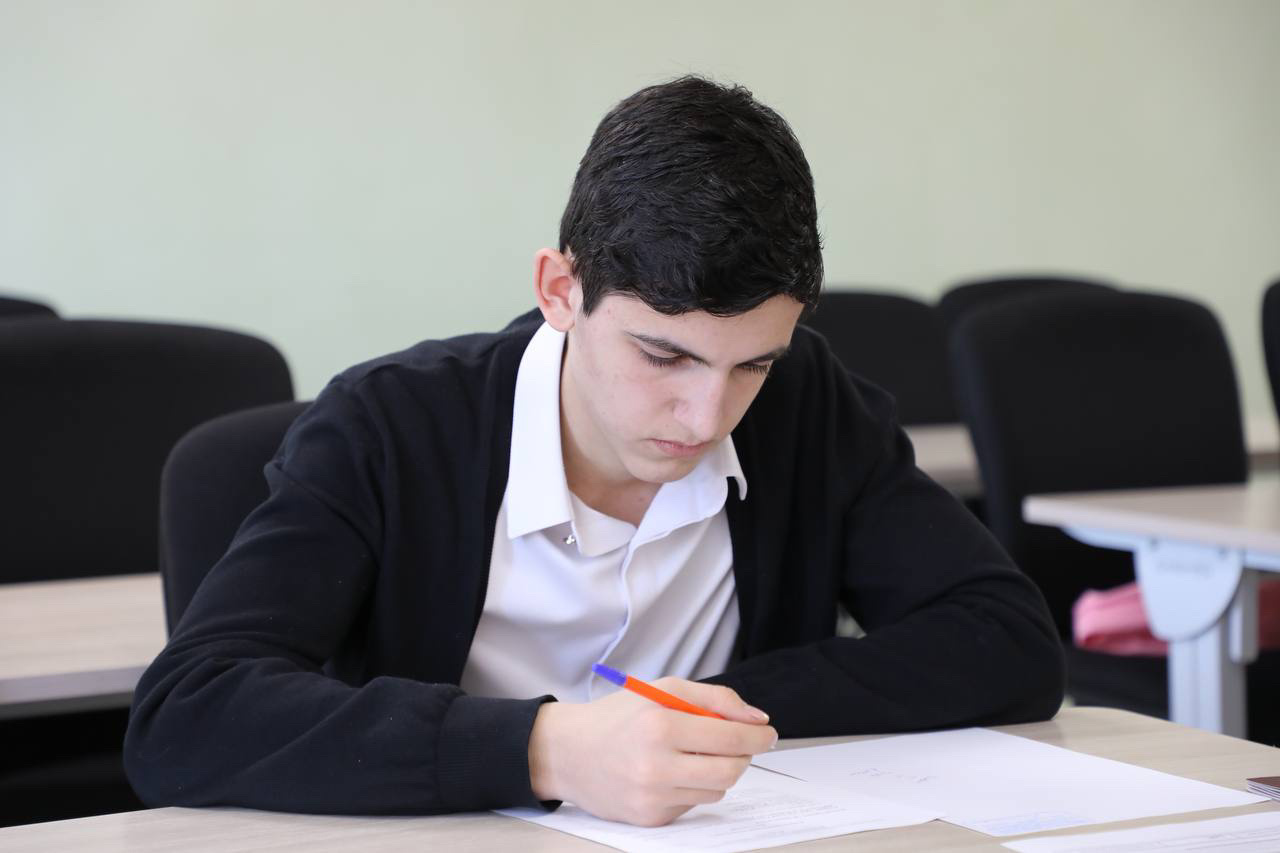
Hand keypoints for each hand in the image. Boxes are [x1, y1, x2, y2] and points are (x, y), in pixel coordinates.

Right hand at [528, 678, 775, 825]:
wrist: (568, 752)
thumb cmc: (619, 716)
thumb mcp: (663, 689)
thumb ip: (714, 699)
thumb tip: (757, 719)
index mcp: (660, 726)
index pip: (731, 738)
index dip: (758, 736)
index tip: (767, 733)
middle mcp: (656, 766)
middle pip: (731, 770)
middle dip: (745, 756)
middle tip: (742, 744)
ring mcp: (652, 797)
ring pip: (716, 790)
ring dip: (718, 771)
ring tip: (696, 754)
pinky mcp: (649, 818)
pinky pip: (693, 804)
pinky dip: (693, 787)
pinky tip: (671, 773)